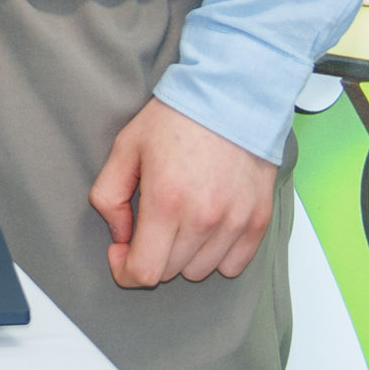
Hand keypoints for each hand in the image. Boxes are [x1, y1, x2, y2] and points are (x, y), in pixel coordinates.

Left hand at [88, 96, 277, 289]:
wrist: (231, 96)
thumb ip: (109, 196)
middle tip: (150, 221)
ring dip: (184, 254)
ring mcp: (236, 223)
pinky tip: (207, 226)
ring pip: (200, 271)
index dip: (124, 270)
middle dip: (151, 253)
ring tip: (181, 218)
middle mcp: (204, 219)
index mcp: (166, 202)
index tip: (120, 251)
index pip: (144, 273)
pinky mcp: (259, 221)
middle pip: (169, 272)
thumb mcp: (125, 148)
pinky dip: (217, 254)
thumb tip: (120, 235)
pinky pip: (233, 265)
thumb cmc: (176, 118)